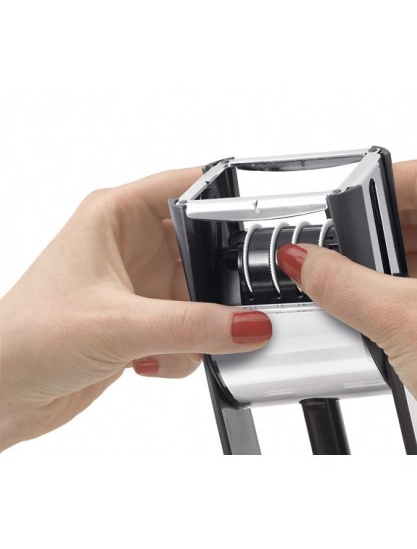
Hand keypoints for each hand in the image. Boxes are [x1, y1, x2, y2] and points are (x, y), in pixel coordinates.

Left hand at [0, 168, 271, 450]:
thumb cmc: (24, 340)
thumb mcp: (118, 325)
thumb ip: (193, 326)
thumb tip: (251, 324)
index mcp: (115, 217)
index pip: (187, 186)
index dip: (225, 201)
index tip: (260, 228)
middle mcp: (131, 245)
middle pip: (205, 248)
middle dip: (217, 284)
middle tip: (219, 308)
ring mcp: (140, 285)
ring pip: (202, 294)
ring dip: (198, 325)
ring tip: (168, 345)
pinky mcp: (143, 320)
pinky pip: (191, 327)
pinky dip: (184, 349)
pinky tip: (148, 362)